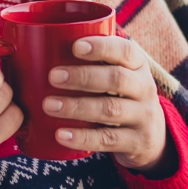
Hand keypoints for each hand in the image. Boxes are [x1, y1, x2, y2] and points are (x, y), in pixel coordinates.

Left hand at [44, 36, 173, 174]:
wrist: (151, 135)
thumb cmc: (120, 96)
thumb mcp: (117, 75)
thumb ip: (90, 62)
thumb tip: (36, 46)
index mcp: (137, 65)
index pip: (125, 51)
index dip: (101, 47)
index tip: (75, 47)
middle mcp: (144, 88)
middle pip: (116, 79)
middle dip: (83, 77)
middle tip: (53, 77)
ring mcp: (143, 117)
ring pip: (110, 110)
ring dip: (77, 107)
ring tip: (49, 105)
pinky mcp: (136, 142)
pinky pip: (108, 140)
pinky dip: (83, 138)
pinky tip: (62, 134)